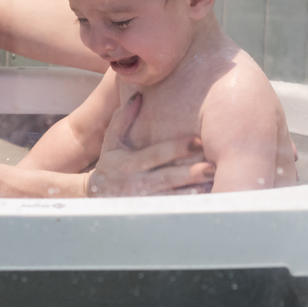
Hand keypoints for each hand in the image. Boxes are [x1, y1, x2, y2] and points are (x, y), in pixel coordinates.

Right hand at [85, 93, 214, 196]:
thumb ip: (123, 118)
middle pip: (167, 178)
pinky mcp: (148, 212)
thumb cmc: (110, 162)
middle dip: (190, 173)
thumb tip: (138, 94)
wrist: (95, 196)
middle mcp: (136, 182)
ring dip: (192, 191)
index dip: (176, 148)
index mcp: (129, 163)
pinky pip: (170, 209)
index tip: (197, 141)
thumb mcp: (111, 140)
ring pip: (171, 197)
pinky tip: (204, 197)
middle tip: (212, 167)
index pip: (155, 154)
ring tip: (212, 183)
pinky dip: (187, 204)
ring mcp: (143, 200)